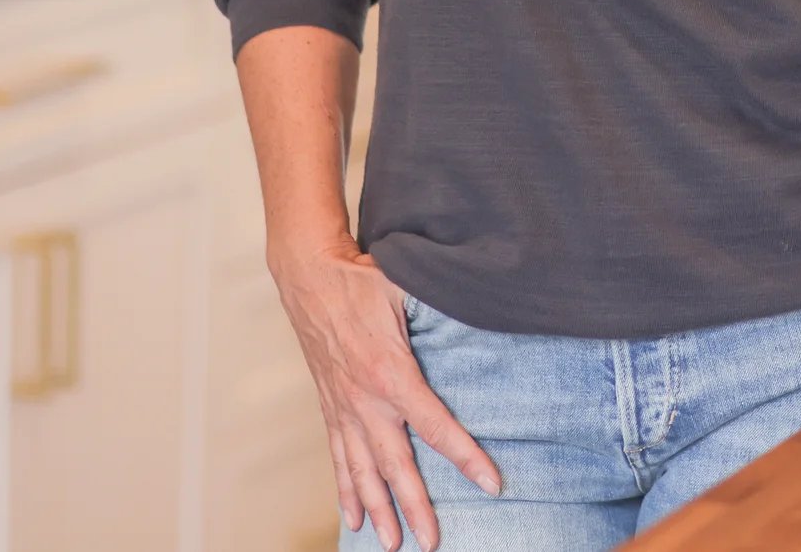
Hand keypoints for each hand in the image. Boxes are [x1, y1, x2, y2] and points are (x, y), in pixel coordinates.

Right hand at [269, 235, 502, 550]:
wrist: (308, 276)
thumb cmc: (361, 280)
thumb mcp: (408, 288)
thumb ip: (443, 306)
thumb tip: (484, 300)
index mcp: (392, 374)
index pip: (436, 426)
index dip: (467, 457)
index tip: (492, 484)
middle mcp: (365, 400)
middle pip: (396, 466)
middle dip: (416, 507)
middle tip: (433, 541)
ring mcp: (344, 408)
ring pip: (363, 472)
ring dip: (378, 511)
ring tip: (391, 545)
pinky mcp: (330, 408)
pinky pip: (338, 458)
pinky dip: (345, 490)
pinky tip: (352, 518)